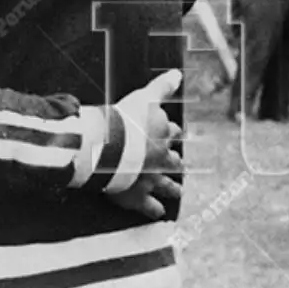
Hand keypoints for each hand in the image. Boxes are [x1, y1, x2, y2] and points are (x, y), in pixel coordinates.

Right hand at [107, 69, 186, 220]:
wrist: (109, 147)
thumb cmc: (126, 119)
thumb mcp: (146, 97)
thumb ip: (162, 87)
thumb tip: (178, 74)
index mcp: (162, 135)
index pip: (170, 132)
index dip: (169, 132)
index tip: (171, 133)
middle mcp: (161, 158)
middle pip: (174, 161)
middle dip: (176, 163)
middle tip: (179, 165)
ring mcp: (151, 179)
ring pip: (167, 185)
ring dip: (173, 188)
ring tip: (178, 192)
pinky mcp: (137, 196)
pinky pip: (149, 206)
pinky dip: (154, 210)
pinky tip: (159, 214)